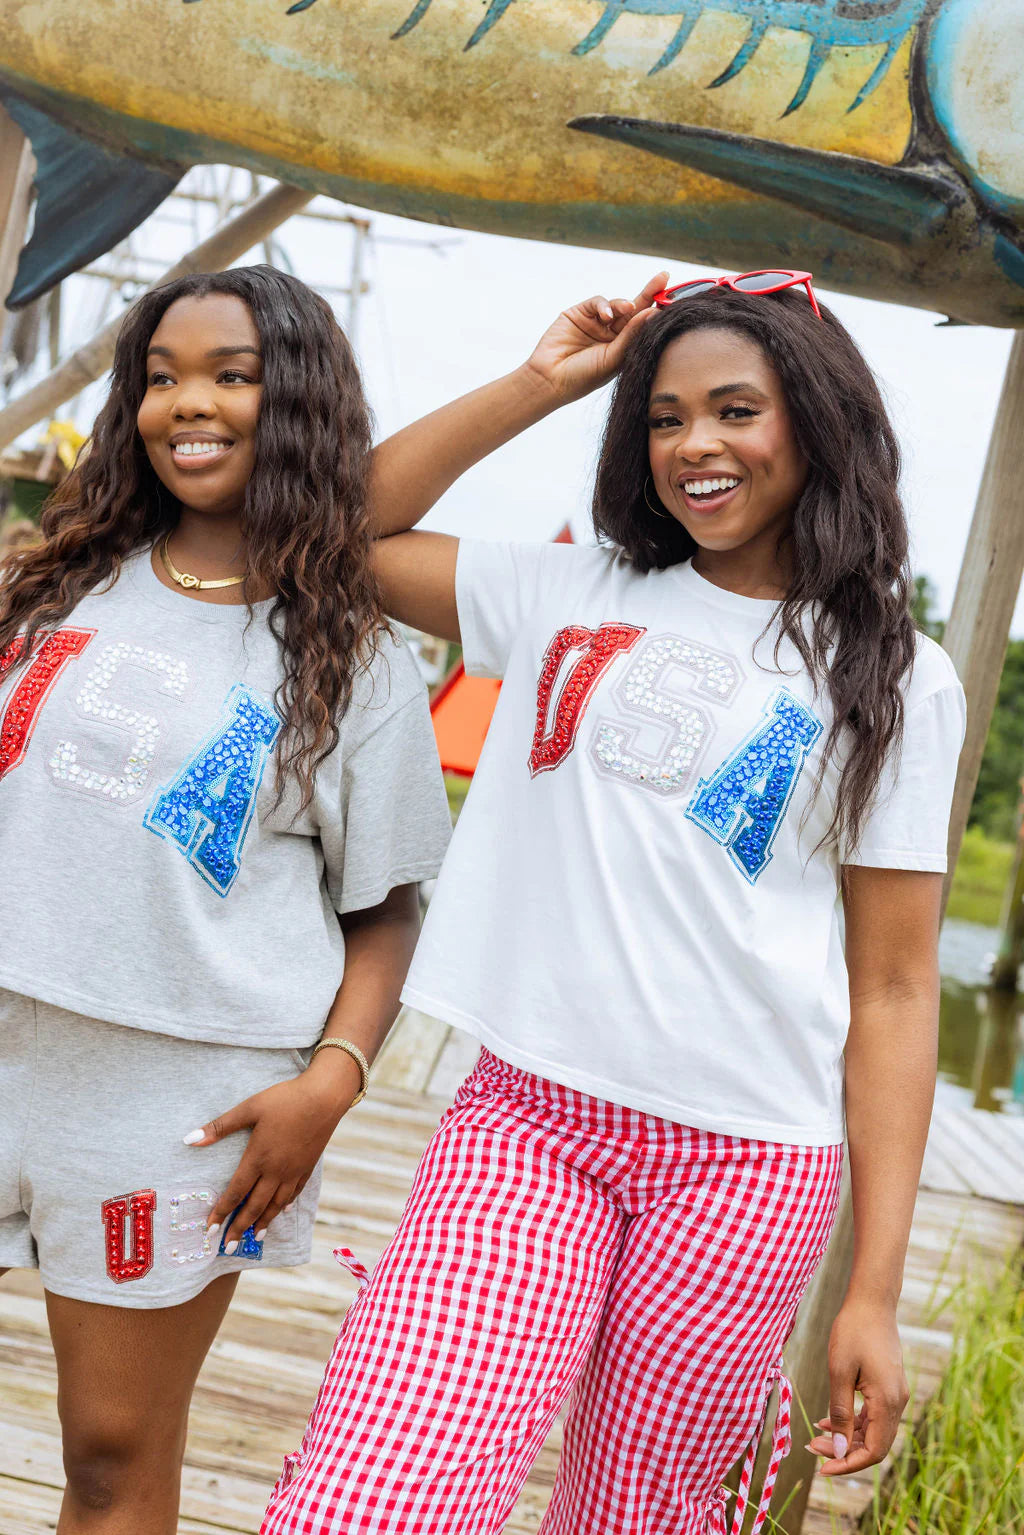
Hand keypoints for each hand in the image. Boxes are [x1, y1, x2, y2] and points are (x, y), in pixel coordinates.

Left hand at [183, 1062, 359, 1250]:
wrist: (325, 1096)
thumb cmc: (285, 1099)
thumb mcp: (249, 1108)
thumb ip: (219, 1126)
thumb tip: (189, 1140)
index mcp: (258, 1157)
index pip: (235, 1192)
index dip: (222, 1212)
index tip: (210, 1230)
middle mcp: (276, 1170)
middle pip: (255, 1206)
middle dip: (240, 1228)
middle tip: (228, 1248)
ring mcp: (294, 1170)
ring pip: (276, 1204)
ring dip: (263, 1223)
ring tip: (254, 1238)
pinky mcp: (308, 1166)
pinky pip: (295, 1192)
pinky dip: (285, 1205)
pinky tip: (282, 1210)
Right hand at [523, 271, 667, 403]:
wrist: (550, 380)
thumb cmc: (584, 377)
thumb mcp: (614, 358)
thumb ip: (632, 334)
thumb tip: (652, 312)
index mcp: (623, 347)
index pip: (643, 325)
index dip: (657, 310)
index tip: (674, 298)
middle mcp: (611, 334)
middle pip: (635, 309)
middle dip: (649, 293)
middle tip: (663, 278)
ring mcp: (595, 323)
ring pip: (616, 304)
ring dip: (623, 304)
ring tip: (627, 309)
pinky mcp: (578, 313)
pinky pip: (597, 302)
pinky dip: (604, 305)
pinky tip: (605, 316)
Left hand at [808, 1297, 908, 1474]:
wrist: (871, 1301)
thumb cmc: (852, 1331)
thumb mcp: (840, 1372)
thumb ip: (841, 1412)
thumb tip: (841, 1449)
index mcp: (888, 1402)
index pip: (874, 1451)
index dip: (849, 1464)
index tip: (823, 1469)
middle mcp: (897, 1402)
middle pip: (874, 1444)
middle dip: (844, 1452)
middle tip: (812, 1448)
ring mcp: (895, 1394)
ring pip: (873, 1431)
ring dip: (847, 1437)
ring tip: (816, 1436)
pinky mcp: (889, 1386)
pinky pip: (873, 1415)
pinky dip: (853, 1422)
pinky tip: (828, 1420)